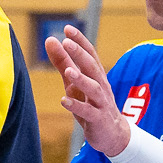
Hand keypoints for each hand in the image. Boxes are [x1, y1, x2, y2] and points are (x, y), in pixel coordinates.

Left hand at [46, 26, 130, 156]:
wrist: (112, 134)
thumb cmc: (91, 104)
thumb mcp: (75, 82)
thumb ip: (63, 62)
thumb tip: (50, 40)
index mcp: (96, 75)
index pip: (90, 54)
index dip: (81, 41)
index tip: (68, 28)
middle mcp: (101, 86)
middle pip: (92, 67)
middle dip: (80, 54)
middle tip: (67, 42)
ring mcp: (101, 102)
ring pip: (93, 88)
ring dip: (81, 79)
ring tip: (68, 71)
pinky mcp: (98, 119)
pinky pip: (87, 111)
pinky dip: (76, 106)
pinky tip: (63, 100)